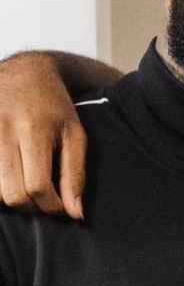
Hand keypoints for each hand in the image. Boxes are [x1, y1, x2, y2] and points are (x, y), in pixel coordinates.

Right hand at [0, 53, 85, 218]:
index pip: (37, 186)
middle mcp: (2, 131)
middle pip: (11, 193)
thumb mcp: (75, 137)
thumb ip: (75, 176)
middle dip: (31, 206)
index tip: (60, 206)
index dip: (50, 206)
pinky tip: (10, 179)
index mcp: (33, 130)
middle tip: (43, 200)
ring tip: (26, 189)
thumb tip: (74, 214)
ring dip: (11, 199)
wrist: (23, 72)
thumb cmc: (54, 107)